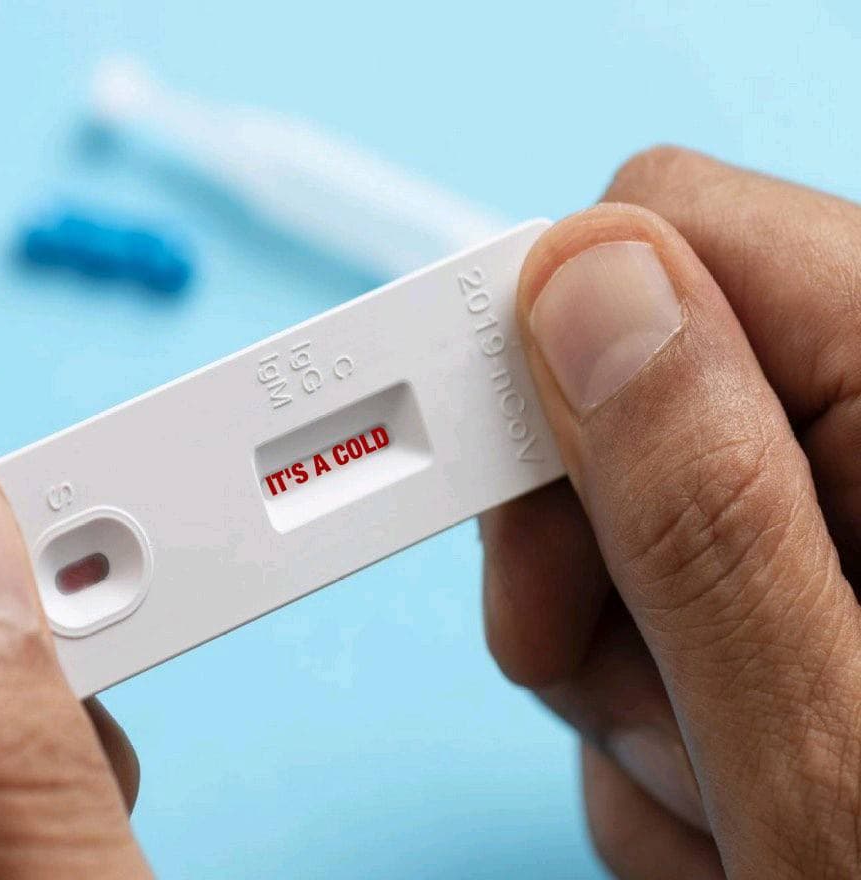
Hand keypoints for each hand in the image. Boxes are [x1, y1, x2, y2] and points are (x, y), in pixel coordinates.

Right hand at [481, 147, 860, 877]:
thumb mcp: (830, 760)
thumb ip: (704, 509)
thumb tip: (584, 287)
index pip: (669, 228)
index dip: (543, 337)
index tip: (477, 473)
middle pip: (624, 384)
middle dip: (574, 546)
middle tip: (611, 680)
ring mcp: (843, 519)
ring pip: (616, 520)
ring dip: (615, 670)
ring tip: (715, 790)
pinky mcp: (800, 591)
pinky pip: (649, 609)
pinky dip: (648, 715)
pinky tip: (728, 799)